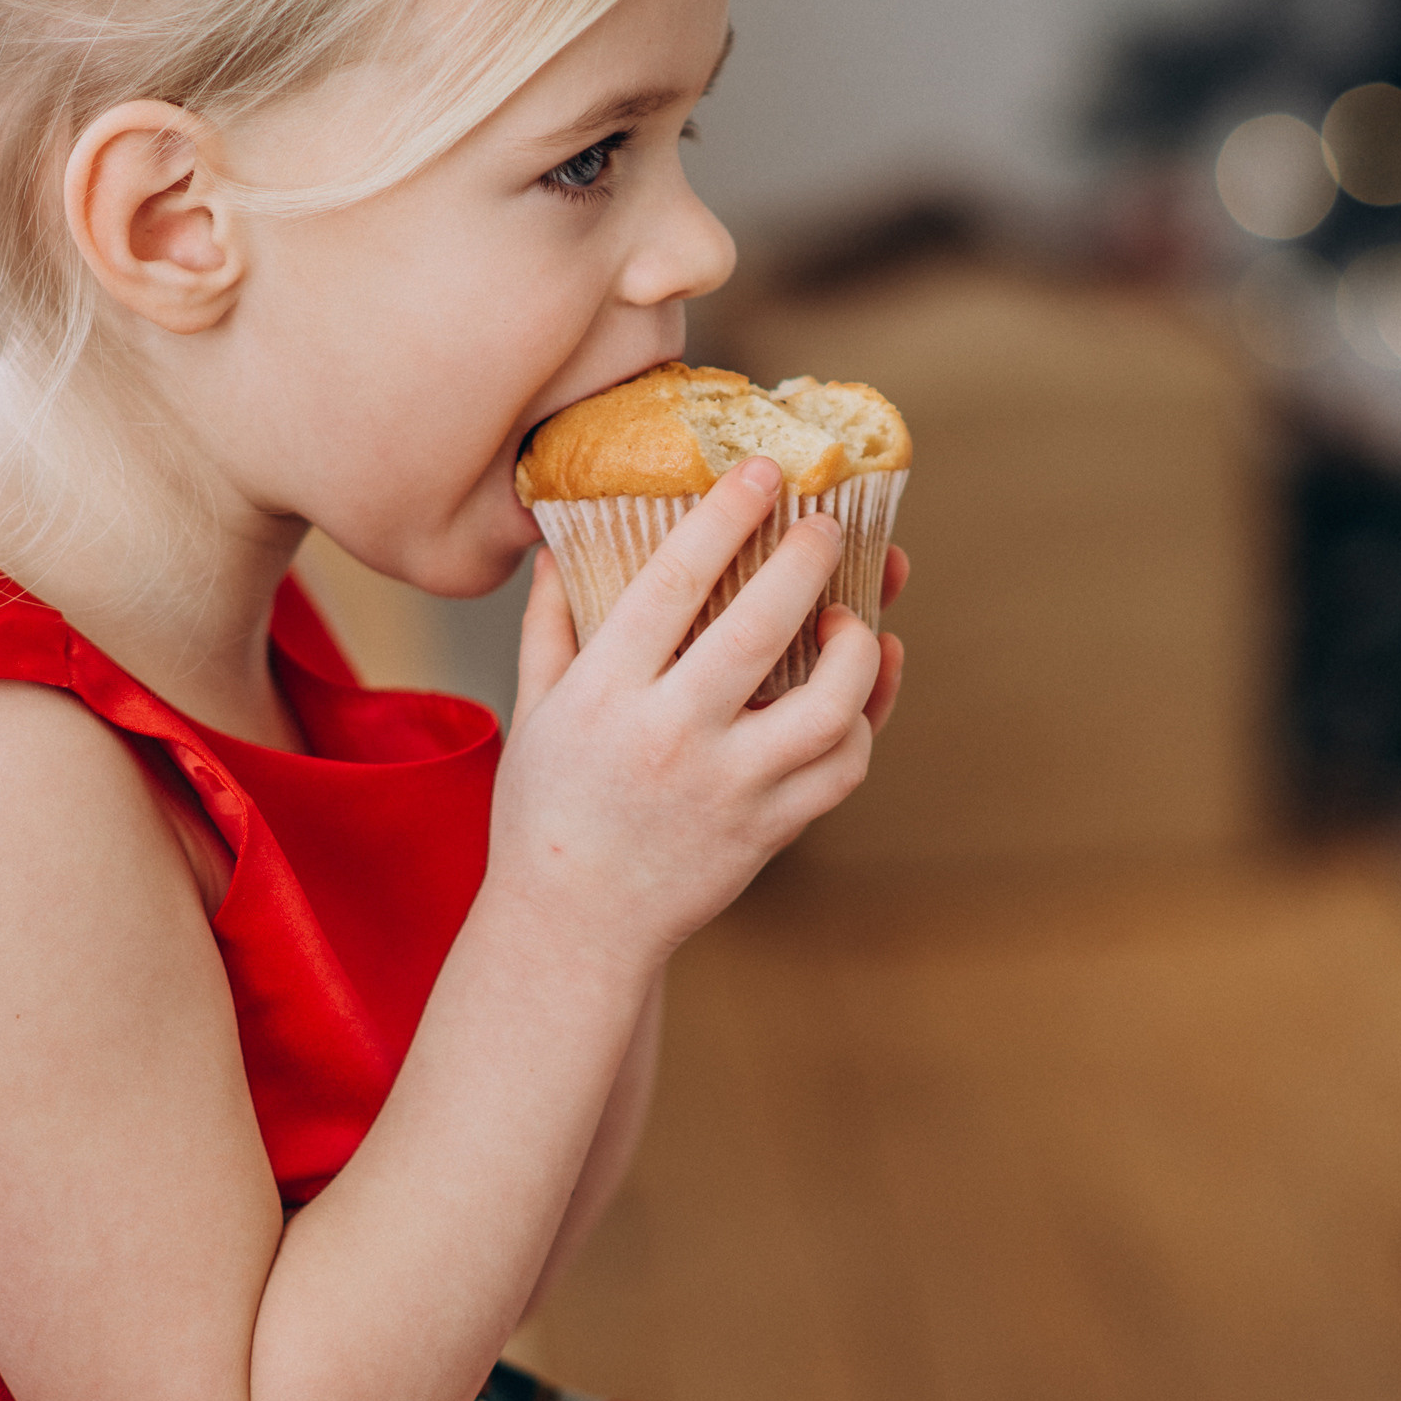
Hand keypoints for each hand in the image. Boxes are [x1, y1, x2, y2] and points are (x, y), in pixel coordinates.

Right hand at [489, 459, 887, 979]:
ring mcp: (727, 788)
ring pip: (829, 706)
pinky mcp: (768, 831)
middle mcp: (670, 736)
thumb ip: (551, 624)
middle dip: (808, 559)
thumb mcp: (535, 710)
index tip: (764, 471)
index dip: (726, 516)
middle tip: (826, 525)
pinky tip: (860, 689)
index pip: (674, 583)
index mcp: (606, 694)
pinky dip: (865, 722)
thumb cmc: (547, 812)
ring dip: (858, 650)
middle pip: (762, 626)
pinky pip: (842, 768)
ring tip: (851, 621)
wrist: (572, 929)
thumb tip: (559, 543)